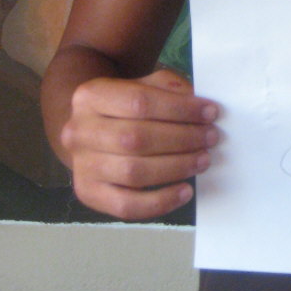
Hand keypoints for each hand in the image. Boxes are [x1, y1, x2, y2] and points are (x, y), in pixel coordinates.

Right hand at [61, 69, 219, 219]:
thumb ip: (169, 89)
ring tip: (203, 160)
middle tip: (211, 138)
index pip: (140, 101)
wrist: (91, 130)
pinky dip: (160, 202)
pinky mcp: (88, 194)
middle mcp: (79, 131)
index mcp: (91, 96)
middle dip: (182, 139)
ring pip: (133, 173)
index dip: (179, 109)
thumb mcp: (144, 84)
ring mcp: (81, 165)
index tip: (210, 112)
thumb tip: (199, 109)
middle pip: (135, 138)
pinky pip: (126, 206)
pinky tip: (185, 191)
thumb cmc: (125, 105)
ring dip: (176, 168)